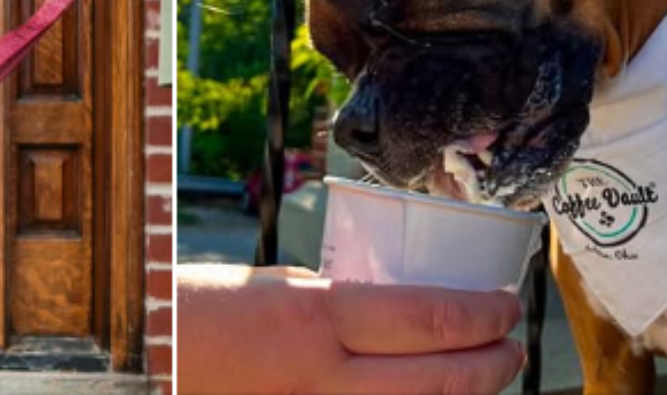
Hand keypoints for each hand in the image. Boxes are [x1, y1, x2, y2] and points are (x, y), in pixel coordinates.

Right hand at [177, 265, 523, 394]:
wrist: (153, 356)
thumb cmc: (206, 311)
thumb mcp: (279, 287)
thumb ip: (338, 301)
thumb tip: (394, 309)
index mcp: (315, 319)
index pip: (426, 317)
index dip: (480, 313)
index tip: (506, 304)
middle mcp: (323, 378)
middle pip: (437, 378)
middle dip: (490, 363)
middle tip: (513, 345)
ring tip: (488, 377)